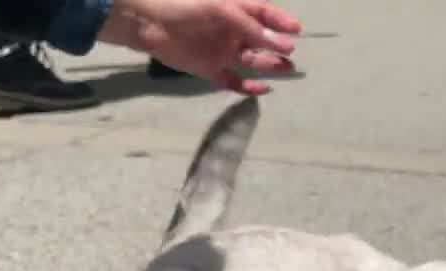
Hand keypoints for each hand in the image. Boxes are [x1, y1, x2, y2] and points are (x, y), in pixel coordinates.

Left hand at [98, 0, 301, 94]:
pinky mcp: (212, 71)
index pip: (264, 14)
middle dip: (278, 46)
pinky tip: (262, 88)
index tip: (296, 30)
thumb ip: (250, 27)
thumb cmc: (185, 7)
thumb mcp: (221, 9)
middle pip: (263, 41)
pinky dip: (249, 87)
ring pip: (253, 61)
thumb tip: (280, 44)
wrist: (148, 24)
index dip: (281, 21)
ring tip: (285, 68)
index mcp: (235, 11)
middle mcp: (233, 32)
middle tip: (290, 53)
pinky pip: (235, 81)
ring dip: (270, 65)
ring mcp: (224, 53)